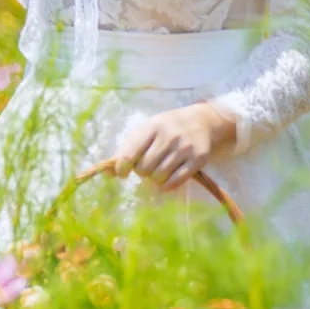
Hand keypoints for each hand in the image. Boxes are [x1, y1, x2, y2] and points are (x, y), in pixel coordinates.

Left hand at [112, 101, 237, 193]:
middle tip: (147, 166)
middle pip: (144, 168)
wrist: (200, 122)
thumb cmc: (166, 128)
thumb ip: (126, 150)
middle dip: (142, 171)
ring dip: (155, 179)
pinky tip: (165, 180)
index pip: (129, 154)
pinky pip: (175, 182)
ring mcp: (185, 148)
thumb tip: (108, 173)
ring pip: (159, 177)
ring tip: (158, 170)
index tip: (122, 173)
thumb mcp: (145, 131)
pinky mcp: (198, 159)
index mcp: (152, 127)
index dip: (121, 168)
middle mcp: (169, 136)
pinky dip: (166, 186)